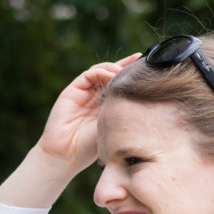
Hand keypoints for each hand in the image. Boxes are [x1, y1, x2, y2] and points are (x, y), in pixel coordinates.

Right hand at [38, 53, 140, 172]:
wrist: (66, 154)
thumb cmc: (89, 148)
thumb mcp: (112, 128)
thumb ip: (122, 113)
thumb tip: (144, 102)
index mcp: (105, 106)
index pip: (119, 86)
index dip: (131, 76)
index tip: (147, 69)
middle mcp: (94, 97)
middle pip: (110, 74)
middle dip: (125, 65)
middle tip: (139, 59)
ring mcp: (83, 93)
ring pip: (99, 72)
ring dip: (112, 68)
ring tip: (123, 72)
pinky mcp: (72, 91)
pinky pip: (87, 76)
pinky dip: (99, 72)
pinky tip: (109, 75)